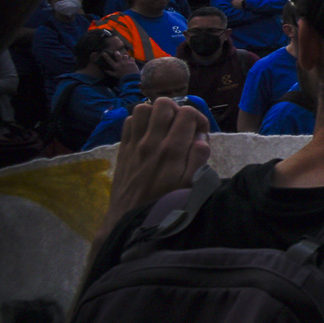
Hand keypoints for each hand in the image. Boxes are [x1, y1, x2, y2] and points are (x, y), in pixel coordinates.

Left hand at [103, 98, 210, 238]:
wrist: (129, 218)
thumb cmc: (164, 204)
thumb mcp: (190, 186)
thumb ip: (198, 159)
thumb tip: (201, 139)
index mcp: (172, 150)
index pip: (187, 113)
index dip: (198, 118)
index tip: (200, 133)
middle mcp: (151, 141)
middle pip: (163, 104)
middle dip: (177, 110)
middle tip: (182, 126)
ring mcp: (134, 143)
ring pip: (143, 108)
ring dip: (156, 114)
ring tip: (164, 127)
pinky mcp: (122, 148)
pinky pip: (128, 121)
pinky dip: (139, 122)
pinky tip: (147, 134)